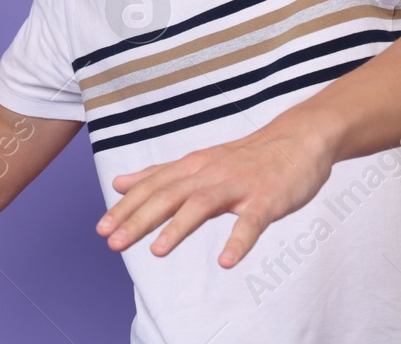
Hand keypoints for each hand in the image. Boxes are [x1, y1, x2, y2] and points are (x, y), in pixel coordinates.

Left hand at [94, 125, 333, 266]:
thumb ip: (160, 175)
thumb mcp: (199, 162)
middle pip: (169, 195)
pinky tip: (227, 262)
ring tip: (157, 252)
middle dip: (139, 219)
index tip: (101, 228)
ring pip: (202, 205)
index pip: (152, 186)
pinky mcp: (267, 199)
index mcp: (193, 167)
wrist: (300, 138)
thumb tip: (120, 183)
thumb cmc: (248, 157)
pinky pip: (252, 222)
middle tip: (112, 242)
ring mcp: (239, 186)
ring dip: (178, 228)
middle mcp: (210, 174)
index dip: (126, 207)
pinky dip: (239, 241)